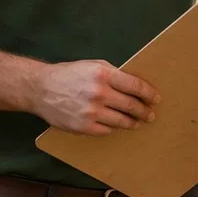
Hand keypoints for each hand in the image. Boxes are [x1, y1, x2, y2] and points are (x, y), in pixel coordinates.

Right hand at [32, 60, 160, 135]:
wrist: (42, 89)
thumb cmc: (69, 75)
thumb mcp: (92, 66)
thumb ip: (113, 74)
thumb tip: (134, 86)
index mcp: (103, 74)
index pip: (135, 86)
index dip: (148, 94)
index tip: (155, 99)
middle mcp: (99, 93)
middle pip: (131, 105)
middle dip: (144, 111)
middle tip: (150, 114)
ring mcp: (91, 112)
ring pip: (122, 121)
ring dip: (132, 122)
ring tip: (137, 123)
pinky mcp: (84, 127)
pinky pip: (107, 130)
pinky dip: (113, 128)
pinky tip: (116, 126)